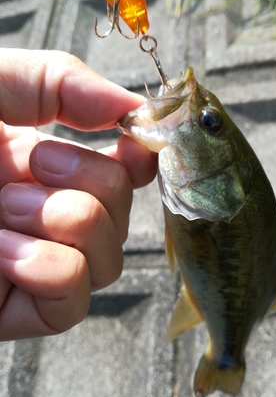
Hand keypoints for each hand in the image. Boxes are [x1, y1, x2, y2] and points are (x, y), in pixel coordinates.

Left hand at [0, 49, 156, 339]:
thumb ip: (64, 84)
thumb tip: (137, 108)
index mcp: (44, 165)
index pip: (126, 172)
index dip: (142, 158)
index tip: (134, 141)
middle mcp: (47, 215)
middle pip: (124, 215)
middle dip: (91, 182)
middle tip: (33, 165)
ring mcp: (35, 264)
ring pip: (108, 263)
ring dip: (64, 224)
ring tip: (4, 209)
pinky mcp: (16, 312)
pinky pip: (71, 303)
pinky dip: (46, 269)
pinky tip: (2, 251)